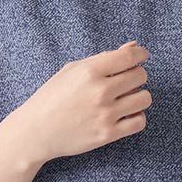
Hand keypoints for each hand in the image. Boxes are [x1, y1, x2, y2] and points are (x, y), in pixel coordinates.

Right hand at [8, 40, 151, 166]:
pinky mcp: (107, 134)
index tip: (141, 56)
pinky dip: (136, 117)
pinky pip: (139, 122)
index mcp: (90, 71)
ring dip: (139, 96)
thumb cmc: (53, 97)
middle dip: (137, 75)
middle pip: (140, 76)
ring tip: (126, 98)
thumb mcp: (73, 70)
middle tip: (126, 81)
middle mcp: (100, 91)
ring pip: (144, 99)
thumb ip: (104, 58)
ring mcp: (105, 114)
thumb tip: (134, 47)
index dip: (140, 54)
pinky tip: (125, 115)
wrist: (37, 131)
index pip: (129, 56)